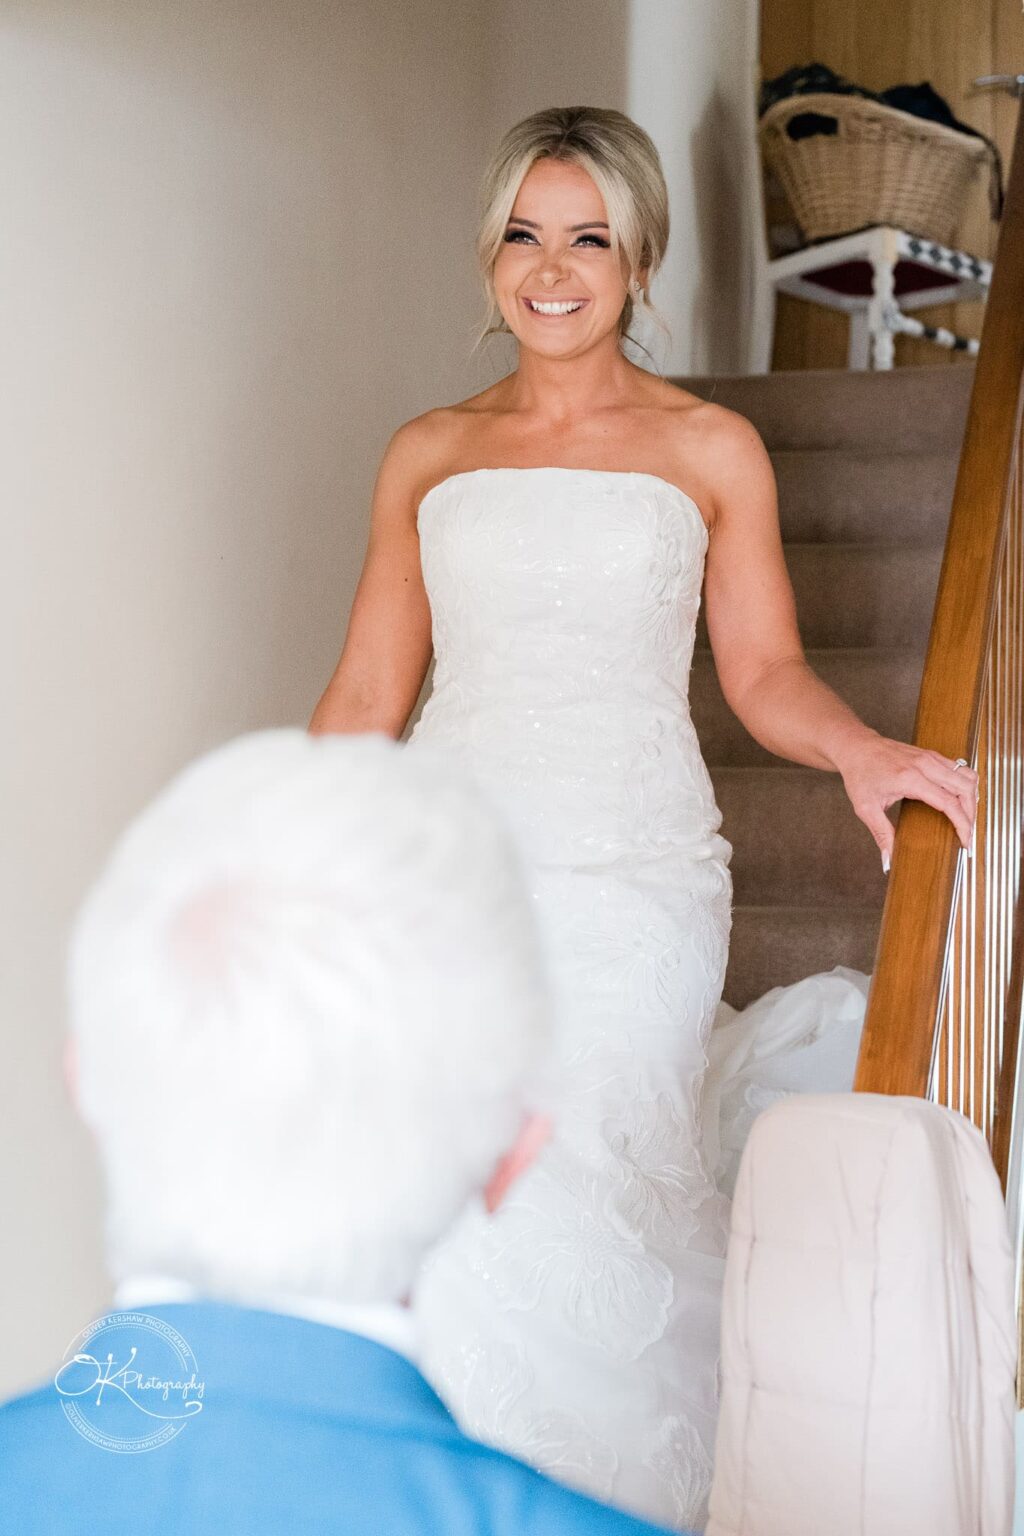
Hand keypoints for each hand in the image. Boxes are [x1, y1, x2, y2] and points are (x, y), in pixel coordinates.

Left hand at [834, 729, 979, 871]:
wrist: (856, 747)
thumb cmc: (860, 774)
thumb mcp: (865, 808)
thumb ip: (881, 834)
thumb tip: (888, 859)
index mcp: (910, 778)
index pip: (948, 803)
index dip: (962, 824)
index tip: (965, 842)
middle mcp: (925, 765)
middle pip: (965, 789)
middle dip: (972, 814)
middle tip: (967, 834)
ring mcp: (931, 757)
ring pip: (968, 776)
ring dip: (972, 799)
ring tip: (966, 819)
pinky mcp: (932, 755)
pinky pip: (960, 769)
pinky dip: (965, 786)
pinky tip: (959, 801)